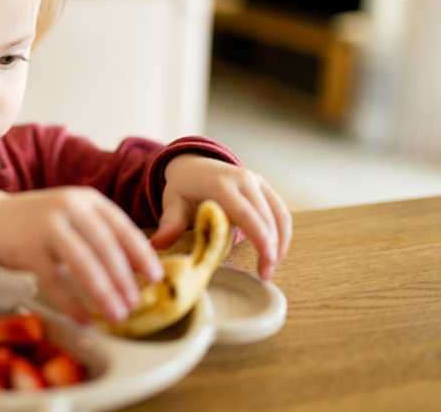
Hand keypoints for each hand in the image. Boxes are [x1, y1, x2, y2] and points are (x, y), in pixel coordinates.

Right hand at [0, 187, 162, 322]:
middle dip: (124, 279)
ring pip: (83, 263)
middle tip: (135, 304)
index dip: (141, 254)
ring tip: (117, 315)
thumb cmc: (41, 223)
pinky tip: (84, 319)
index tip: (155, 278)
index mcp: (87, 200)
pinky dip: (71, 303)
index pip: (122, 227)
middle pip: (105, 247)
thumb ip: (102, 234)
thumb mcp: (75, 217)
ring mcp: (47, 227)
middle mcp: (69, 208)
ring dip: (103, 292)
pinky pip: (54, 281)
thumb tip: (138, 269)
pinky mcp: (27, 249)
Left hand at [149, 155, 291, 279]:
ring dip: (280, 242)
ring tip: (270, 267)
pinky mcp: (265, 186)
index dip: (260, 239)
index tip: (265, 264)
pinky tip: (276, 252)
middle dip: (271, 247)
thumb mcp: (172, 204)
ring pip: (279, 214)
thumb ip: (170, 224)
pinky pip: (280, 211)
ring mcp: (257, 181)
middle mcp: (244, 179)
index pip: (246, 214)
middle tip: (265, 275)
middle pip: (266, 217)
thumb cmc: (182, 189)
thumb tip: (157, 246)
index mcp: (221, 184)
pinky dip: (282, 233)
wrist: (192, 164)